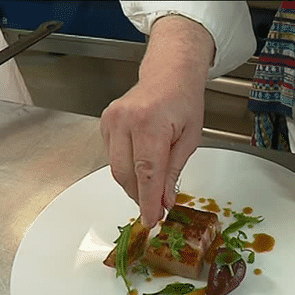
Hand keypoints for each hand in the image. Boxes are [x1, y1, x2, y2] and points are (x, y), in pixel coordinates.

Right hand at [100, 16, 213, 226]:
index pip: (147, 172)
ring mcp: (111, 121)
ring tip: (151, 192)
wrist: (169, 74)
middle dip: (140, 197)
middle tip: (156, 209)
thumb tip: (164, 200)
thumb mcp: (190, 139)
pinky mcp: (105, 123)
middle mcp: (125, 120)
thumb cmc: (184, 102)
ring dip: (133, 186)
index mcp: (149, 123)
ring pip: (116, 169)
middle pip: (126, 174)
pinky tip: (141, 169)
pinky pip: (112, 157)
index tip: (151, 220)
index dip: (148, 201)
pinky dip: (126, 169)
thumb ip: (174, 171)